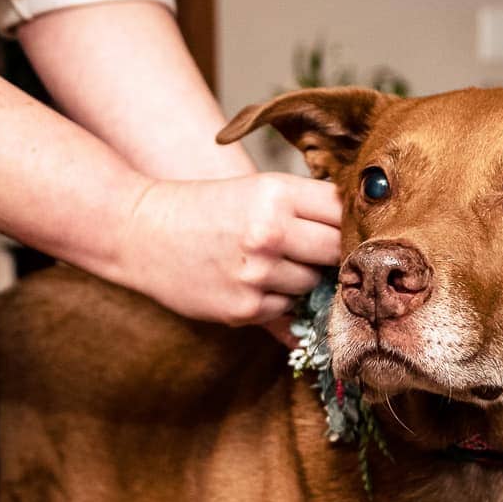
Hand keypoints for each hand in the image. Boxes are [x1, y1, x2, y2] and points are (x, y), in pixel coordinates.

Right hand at [103, 173, 343, 326]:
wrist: (141, 233)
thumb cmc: (204, 209)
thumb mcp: (255, 191)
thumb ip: (305, 208)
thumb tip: (361, 237)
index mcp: (276, 194)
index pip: (342, 212)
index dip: (348, 222)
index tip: (349, 230)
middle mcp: (270, 233)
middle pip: (336, 252)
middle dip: (331, 254)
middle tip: (318, 253)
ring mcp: (257, 274)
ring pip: (312, 285)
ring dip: (302, 280)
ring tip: (271, 266)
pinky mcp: (245, 308)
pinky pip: (287, 311)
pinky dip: (277, 301)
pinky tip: (252, 284)